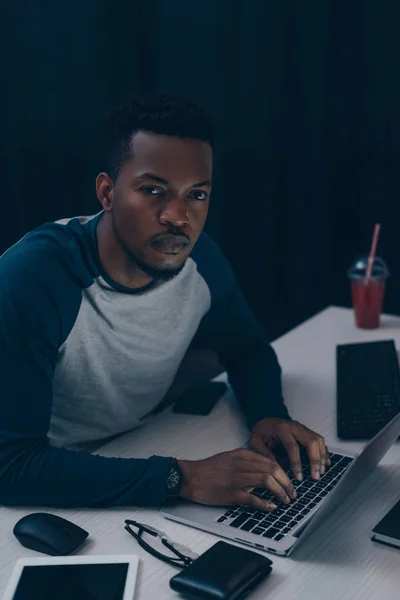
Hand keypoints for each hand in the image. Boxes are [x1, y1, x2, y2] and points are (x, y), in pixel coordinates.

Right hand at [178, 448, 296, 511]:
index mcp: (242, 455)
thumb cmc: (208, 469)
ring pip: (267, 480)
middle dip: (287, 483)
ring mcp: (236, 478)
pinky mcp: (230, 493)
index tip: (289, 483)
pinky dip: (265, 503)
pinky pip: (253, 498)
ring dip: (280, 492)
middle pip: (273, 469)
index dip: (284, 473)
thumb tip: (265, 469)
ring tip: (285, 500)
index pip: (271, 461)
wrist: (189, 477)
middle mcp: (241, 464)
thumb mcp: (229, 458)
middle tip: (292, 493)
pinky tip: (271, 507)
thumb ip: (247, 461)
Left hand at [248, 418, 330, 480]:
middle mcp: (294, 427)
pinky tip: (325, 463)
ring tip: (321, 472)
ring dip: (322, 457)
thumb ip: (263, 454)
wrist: (265, 422)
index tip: (299, 477)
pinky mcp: (307, 432)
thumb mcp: (255, 442)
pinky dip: (324, 451)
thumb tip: (276, 468)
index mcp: (281, 429)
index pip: (293, 446)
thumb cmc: (261, 433)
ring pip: (318, 440)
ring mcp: (302, 428)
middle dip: (315, 460)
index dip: (297, 463)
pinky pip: (320, 440)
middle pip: (311, 442)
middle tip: (315, 476)